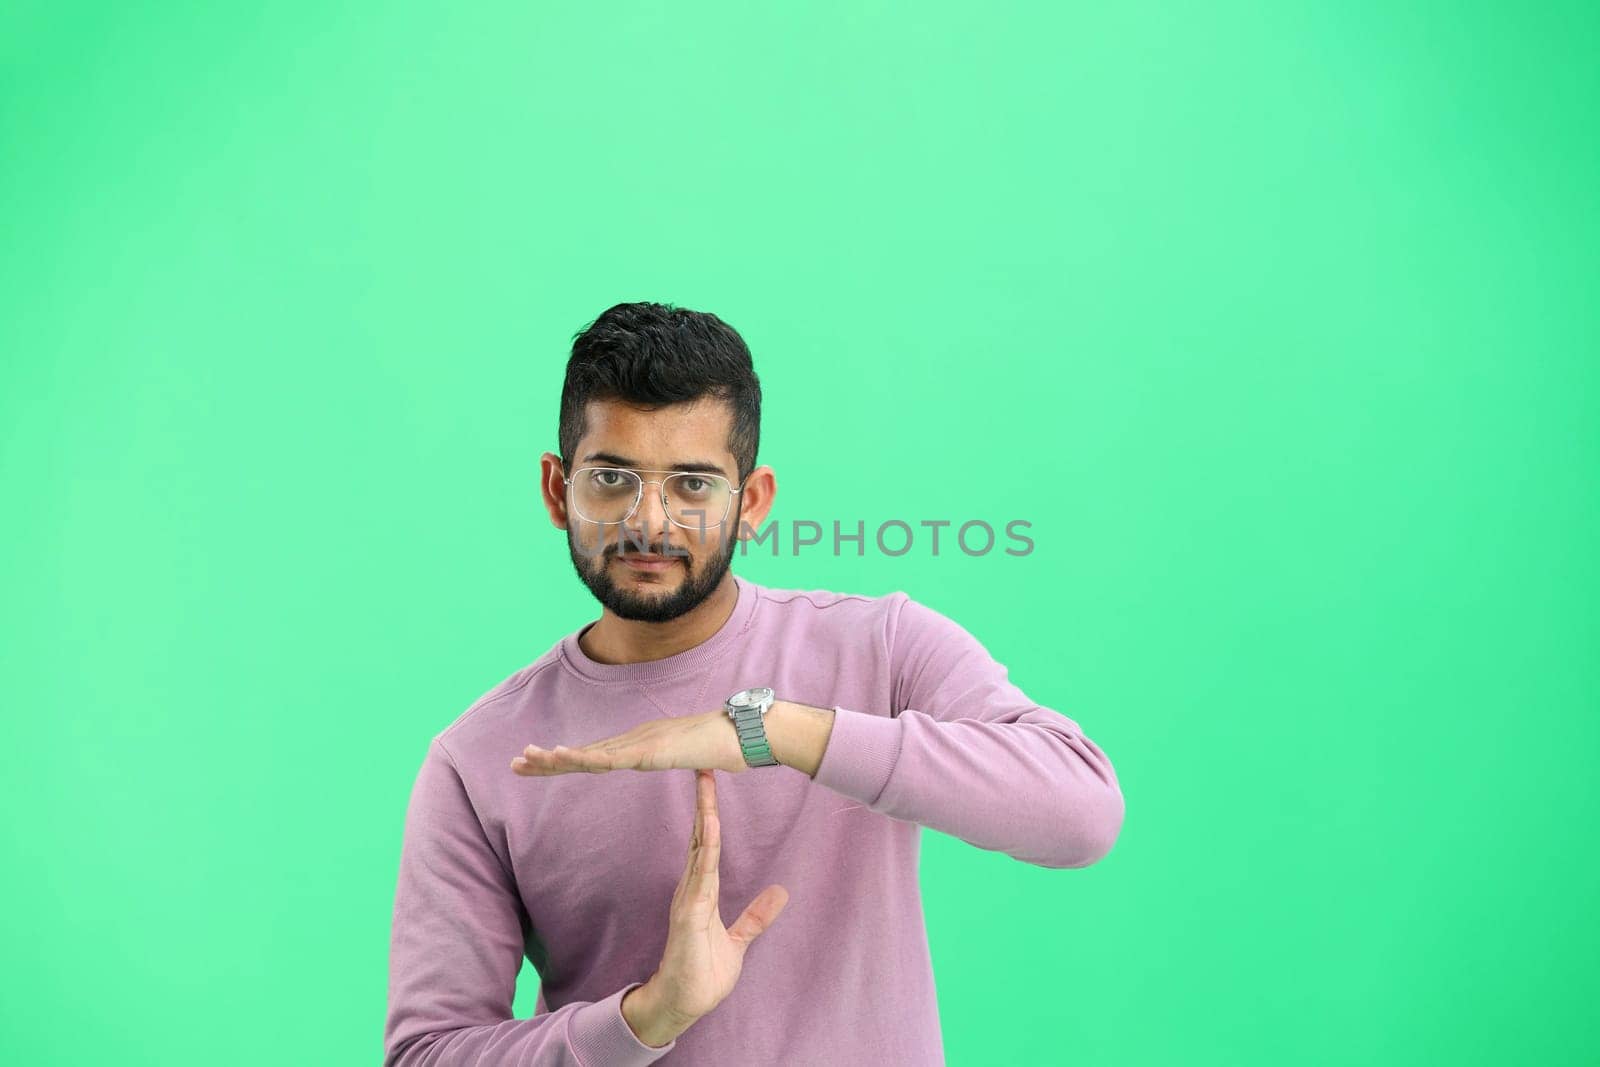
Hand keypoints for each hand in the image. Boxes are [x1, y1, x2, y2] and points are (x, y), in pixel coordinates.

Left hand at [510, 710, 747, 775]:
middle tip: (514, 763)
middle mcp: (634, 739)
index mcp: (639, 744)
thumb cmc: (722, 745)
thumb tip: (669, 759)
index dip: (562, 760)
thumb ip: (673, 756)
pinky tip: (567, 758)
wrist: (745, 734)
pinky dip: (587, 758)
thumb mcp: (687, 756)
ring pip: (591, 753)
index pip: (593, 755)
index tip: (534, 764)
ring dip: (557, 757)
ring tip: (529, 759)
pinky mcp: (652, 750)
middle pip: (583, 752)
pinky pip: (614, 758)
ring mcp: (642, 743)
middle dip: (547, 760)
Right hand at [621, 770, 789, 1045]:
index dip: (708, 814)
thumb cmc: (703, 973)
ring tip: (706, 785)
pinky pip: (699, 876)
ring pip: (698, 849)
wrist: (683, 1004)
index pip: (705, 845)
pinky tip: (709, 826)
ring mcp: (688, 900)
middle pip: (699, 837)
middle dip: (702, 803)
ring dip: (704, 816)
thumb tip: (781, 892)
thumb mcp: (739, 940)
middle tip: (704, 766)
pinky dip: (705, 849)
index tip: (711, 784)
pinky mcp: (689, 915)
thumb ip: (756, 917)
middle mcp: (691, 889)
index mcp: (701, 891)